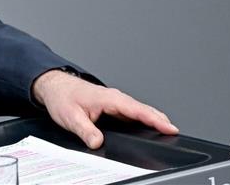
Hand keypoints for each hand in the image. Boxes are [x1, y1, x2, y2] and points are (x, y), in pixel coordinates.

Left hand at [31, 69, 178, 148]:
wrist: (55, 86)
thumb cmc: (62, 97)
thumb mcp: (71, 117)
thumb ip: (85, 130)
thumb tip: (97, 142)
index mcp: (108, 98)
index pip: (136, 109)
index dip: (154, 119)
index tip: (169, 127)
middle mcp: (114, 98)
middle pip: (142, 109)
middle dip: (159, 119)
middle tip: (174, 132)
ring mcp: (114, 102)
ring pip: (138, 110)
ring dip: (153, 118)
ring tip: (167, 130)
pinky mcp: (112, 106)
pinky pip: (131, 113)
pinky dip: (143, 118)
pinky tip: (147, 127)